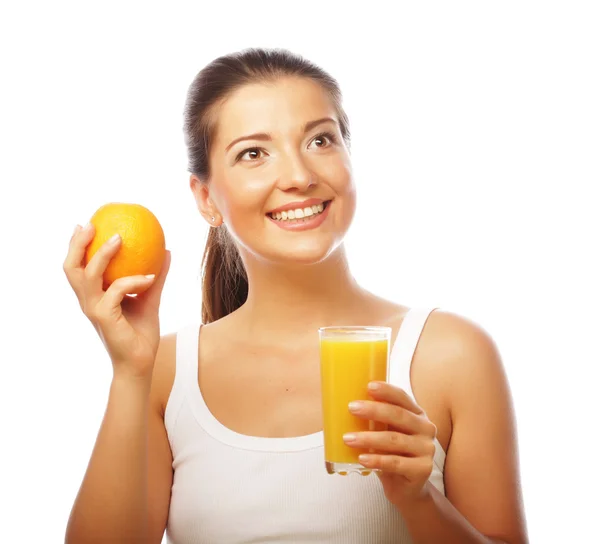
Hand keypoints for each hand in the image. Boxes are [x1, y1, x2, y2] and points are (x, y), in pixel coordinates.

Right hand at [63, 223, 170, 377]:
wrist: (140, 362)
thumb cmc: (141, 332)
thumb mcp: (150, 298)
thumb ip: (156, 277)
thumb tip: (166, 250)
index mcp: (94, 295)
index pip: (77, 266)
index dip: (77, 245)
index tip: (85, 224)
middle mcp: (88, 300)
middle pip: (71, 267)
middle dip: (77, 244)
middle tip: (91, 224)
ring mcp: (94, 309)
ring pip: (88, 275)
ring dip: (102, 255)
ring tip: (119, 238)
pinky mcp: (104, 317)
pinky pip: (117, 290)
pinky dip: (133, 281)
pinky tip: (150, 277)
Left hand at [343, 382, 437, 506]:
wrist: (406, 489)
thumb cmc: (392, 453)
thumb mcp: (386, 432)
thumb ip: (375, 420)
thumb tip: (342, 404)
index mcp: (417, 414)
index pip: (403, 398)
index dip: (387, 391)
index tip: (369, 386)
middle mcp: (426, 428)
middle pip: (399, 416)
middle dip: (374, 410)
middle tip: (351, 408)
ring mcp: (427, 449)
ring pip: (394, 440)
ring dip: (368, 439)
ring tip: (347, 439)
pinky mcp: (422, 469)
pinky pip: (396, 463)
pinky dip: (377, 460)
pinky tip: (362, 459)